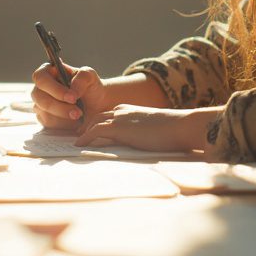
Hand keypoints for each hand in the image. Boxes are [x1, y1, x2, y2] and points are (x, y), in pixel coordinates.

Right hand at [30, 62, 108, 129]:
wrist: (96, 107)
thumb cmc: (90, 88)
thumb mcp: (90, 77)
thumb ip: (82, 78)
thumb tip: (72, 89)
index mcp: (48, 71)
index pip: (41, 78)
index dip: (54, 88)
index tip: (73, 98)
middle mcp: (41, 87)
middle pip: (38, 96)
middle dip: (59, 106)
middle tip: (78, 112)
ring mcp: (40, 103)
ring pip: (43, 110)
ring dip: (62, 115)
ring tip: (79, 115)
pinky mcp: (44, 118)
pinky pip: (47, 122)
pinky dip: (62, 123)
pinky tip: (73, 120)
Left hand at [74, 104, 219, 151]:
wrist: (180, 126)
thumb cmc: (173, 131)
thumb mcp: (153, 129)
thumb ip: (142, 133)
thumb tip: (140, 144)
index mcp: (130, 109)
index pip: (107, 115)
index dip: (96, 123)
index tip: (89, 132)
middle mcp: (122, 110)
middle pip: (96, 117)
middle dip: (85, 127)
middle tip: (77, 138)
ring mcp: (119, 118)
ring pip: (92, 123)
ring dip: (82, 133)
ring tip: (75, 143)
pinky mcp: (119, 128)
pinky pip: (95, 132)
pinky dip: (84, 139)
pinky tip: (78, 146)